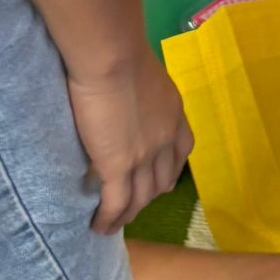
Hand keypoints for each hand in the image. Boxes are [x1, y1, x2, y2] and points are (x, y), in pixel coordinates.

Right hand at [67, 48, 193, 233]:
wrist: (112, 57)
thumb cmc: (122, 52)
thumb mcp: (144, 73)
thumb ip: (141, 90)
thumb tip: (126, 91)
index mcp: (174, 115)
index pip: (180, 151)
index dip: (170, 169)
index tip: (160, 179)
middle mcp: (166, 139)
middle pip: (162, 181)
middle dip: (150, 196)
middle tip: (134, 205)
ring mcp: (144, 156)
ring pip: (140, 198)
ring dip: (128, 214)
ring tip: (114, 223)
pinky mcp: (118, 166)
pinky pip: (116, 202)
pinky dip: (109, 219)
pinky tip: (99, 227)